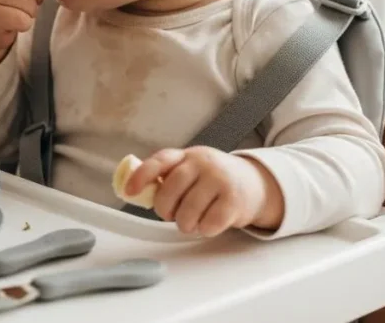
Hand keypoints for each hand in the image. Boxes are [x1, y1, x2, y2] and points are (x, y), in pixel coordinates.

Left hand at [125, 147, 284, 236]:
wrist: (255, 183)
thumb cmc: (214, 180)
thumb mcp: (191, 170)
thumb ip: (167, 178)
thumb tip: (137, 192)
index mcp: (187, 155)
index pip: (159, 162)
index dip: (141, 177)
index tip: (129, 191)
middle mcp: (203, 163)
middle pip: (171, 191)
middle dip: (165, 209)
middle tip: (171, 215)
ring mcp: (220, 180)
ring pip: (187, 213)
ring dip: (185, 224)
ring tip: (192, 220)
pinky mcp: (234, 201)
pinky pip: (207, 225)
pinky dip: (204, 229)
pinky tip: (209, 222)